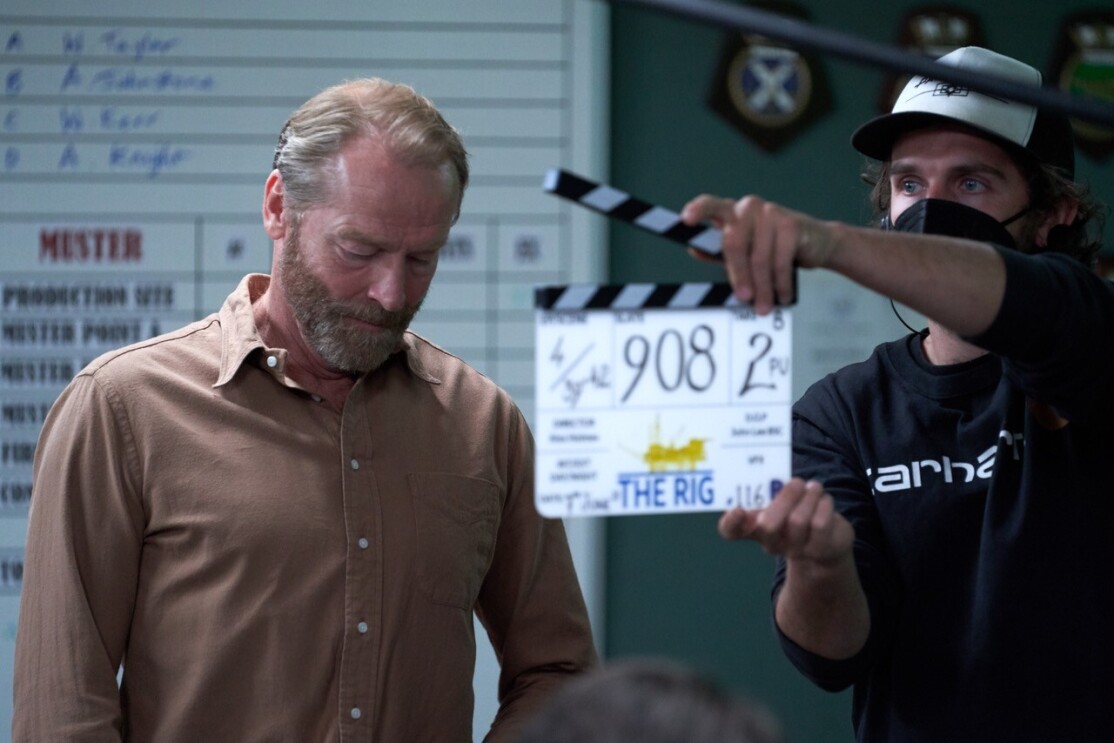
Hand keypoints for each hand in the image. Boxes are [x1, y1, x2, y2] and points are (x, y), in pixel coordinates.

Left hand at [682, 194, 837, 314]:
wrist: (815, 242)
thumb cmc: (771, 246)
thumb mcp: (743, 250)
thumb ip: (718, 251)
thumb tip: (694, 250)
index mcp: (731, 211)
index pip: (710, 206)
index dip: (698, 210)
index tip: (686, 219)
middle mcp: (748, 207)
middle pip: (734, 243)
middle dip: (739, 276)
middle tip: (744, 299)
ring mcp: (771, 212)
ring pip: (759, 258)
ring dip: (762, 287)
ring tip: (764, 305)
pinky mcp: (791, 224)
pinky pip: (780, 261)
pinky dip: (781, 283)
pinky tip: (782, 294)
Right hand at [718, 478, 852, 568]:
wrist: (829, 543)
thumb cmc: (798, 512)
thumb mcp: (782, 502)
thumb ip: (773, 490)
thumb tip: (774, 476)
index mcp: (755, 527)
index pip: (732, 531)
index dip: (731, 522)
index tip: (737, 509)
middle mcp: (771, 542)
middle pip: (768, 525)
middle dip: (785, 497)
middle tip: (796, 482)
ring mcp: (794, 549)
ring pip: (797, 520)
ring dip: (808, 496)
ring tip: (814, 487)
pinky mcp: (819, 550)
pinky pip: (820, 524)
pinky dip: (823, 505)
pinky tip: (824, 501)